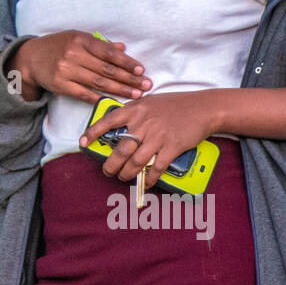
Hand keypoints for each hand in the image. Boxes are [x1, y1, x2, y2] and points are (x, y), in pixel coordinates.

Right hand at [10, 31, 151, 102]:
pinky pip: (84, 94)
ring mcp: (66, 70)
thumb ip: (100, 44)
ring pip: (99, 83)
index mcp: (80, 40)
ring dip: (120, 90)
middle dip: (129, 78)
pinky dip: (100, 98)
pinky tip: (115, 101)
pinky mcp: (61, 85)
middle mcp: (73, 54)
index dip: (126, 62)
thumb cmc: (58, 46)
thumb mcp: (77, 38)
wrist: (31, 58)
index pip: (108, 52)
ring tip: (136, 94)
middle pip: (106, 69)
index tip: (141, 69)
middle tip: (146, 85)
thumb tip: (123, 48)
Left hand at [78, 91, 218, 188]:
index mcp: (135, 109)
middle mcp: (143, 123)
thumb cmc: (174, 105)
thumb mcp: (149, 102)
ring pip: (136, 161)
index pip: (108, 121)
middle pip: (120, 149)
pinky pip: (156, 168)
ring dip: (127, 173)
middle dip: (111, 164)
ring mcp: (158, 136)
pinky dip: (149, 178)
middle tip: (107, 171)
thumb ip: (134, 113)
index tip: (83, 143)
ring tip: (122, 177)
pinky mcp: (171, 147)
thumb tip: (118, 126)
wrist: (202, 108)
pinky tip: (145, 182)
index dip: (93, 133)